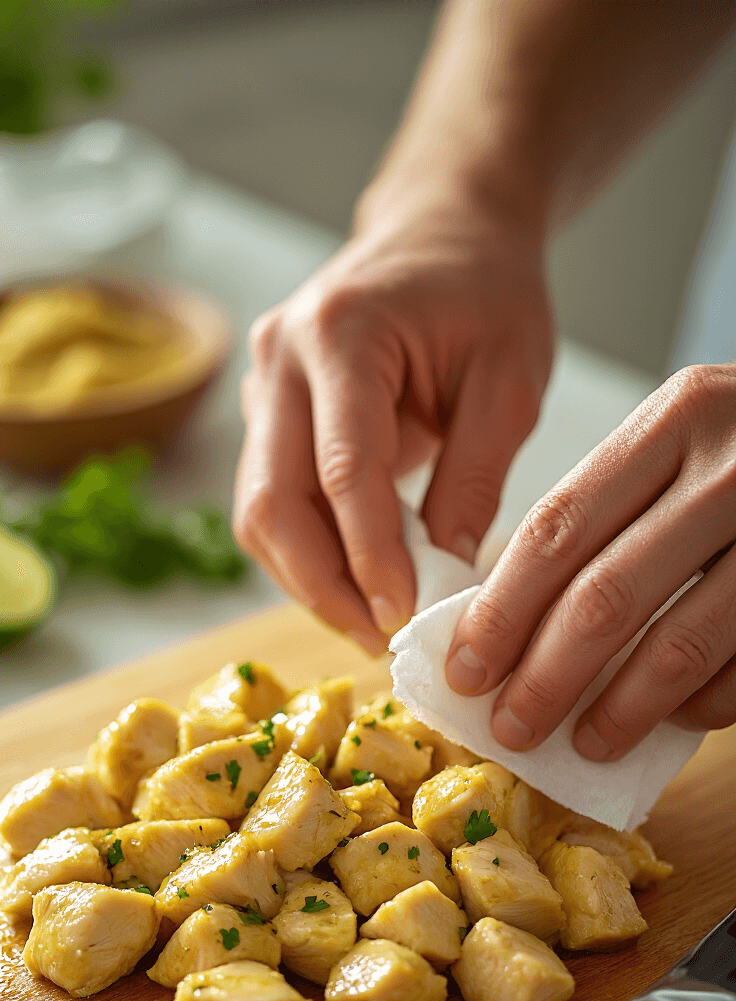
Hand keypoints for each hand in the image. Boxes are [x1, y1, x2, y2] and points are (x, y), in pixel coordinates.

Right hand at [233, 182, 552, 652]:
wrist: (444, 232)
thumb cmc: (487, 293)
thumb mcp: (509, 382)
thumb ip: (474, 478)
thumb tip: (444, 580)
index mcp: (342, 332)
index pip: (342, 469)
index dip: (370, 556)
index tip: (404, 619)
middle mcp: (280, 358)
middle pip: (272, 503)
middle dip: (325, 587)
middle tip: (381, 641)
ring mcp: (262, 386)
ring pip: (259, 515)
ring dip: (310, 581)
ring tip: (374, 625)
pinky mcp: (267, 416)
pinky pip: (273, 504)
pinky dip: (310, 555)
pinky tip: (359, 586)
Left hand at [446, 364, 735, 758]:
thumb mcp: (679, 449)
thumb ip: (603, 514)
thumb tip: (503, 625)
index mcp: (675, 421)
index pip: (557, 529)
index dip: (501, 612)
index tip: (465, 671)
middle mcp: (731, 469)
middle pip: (605, 596)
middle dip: (544, 677)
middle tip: (510, 727)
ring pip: (677, 645)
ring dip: (619, 710)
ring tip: (583, 744)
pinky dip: (700, 707)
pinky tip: (673, 720)